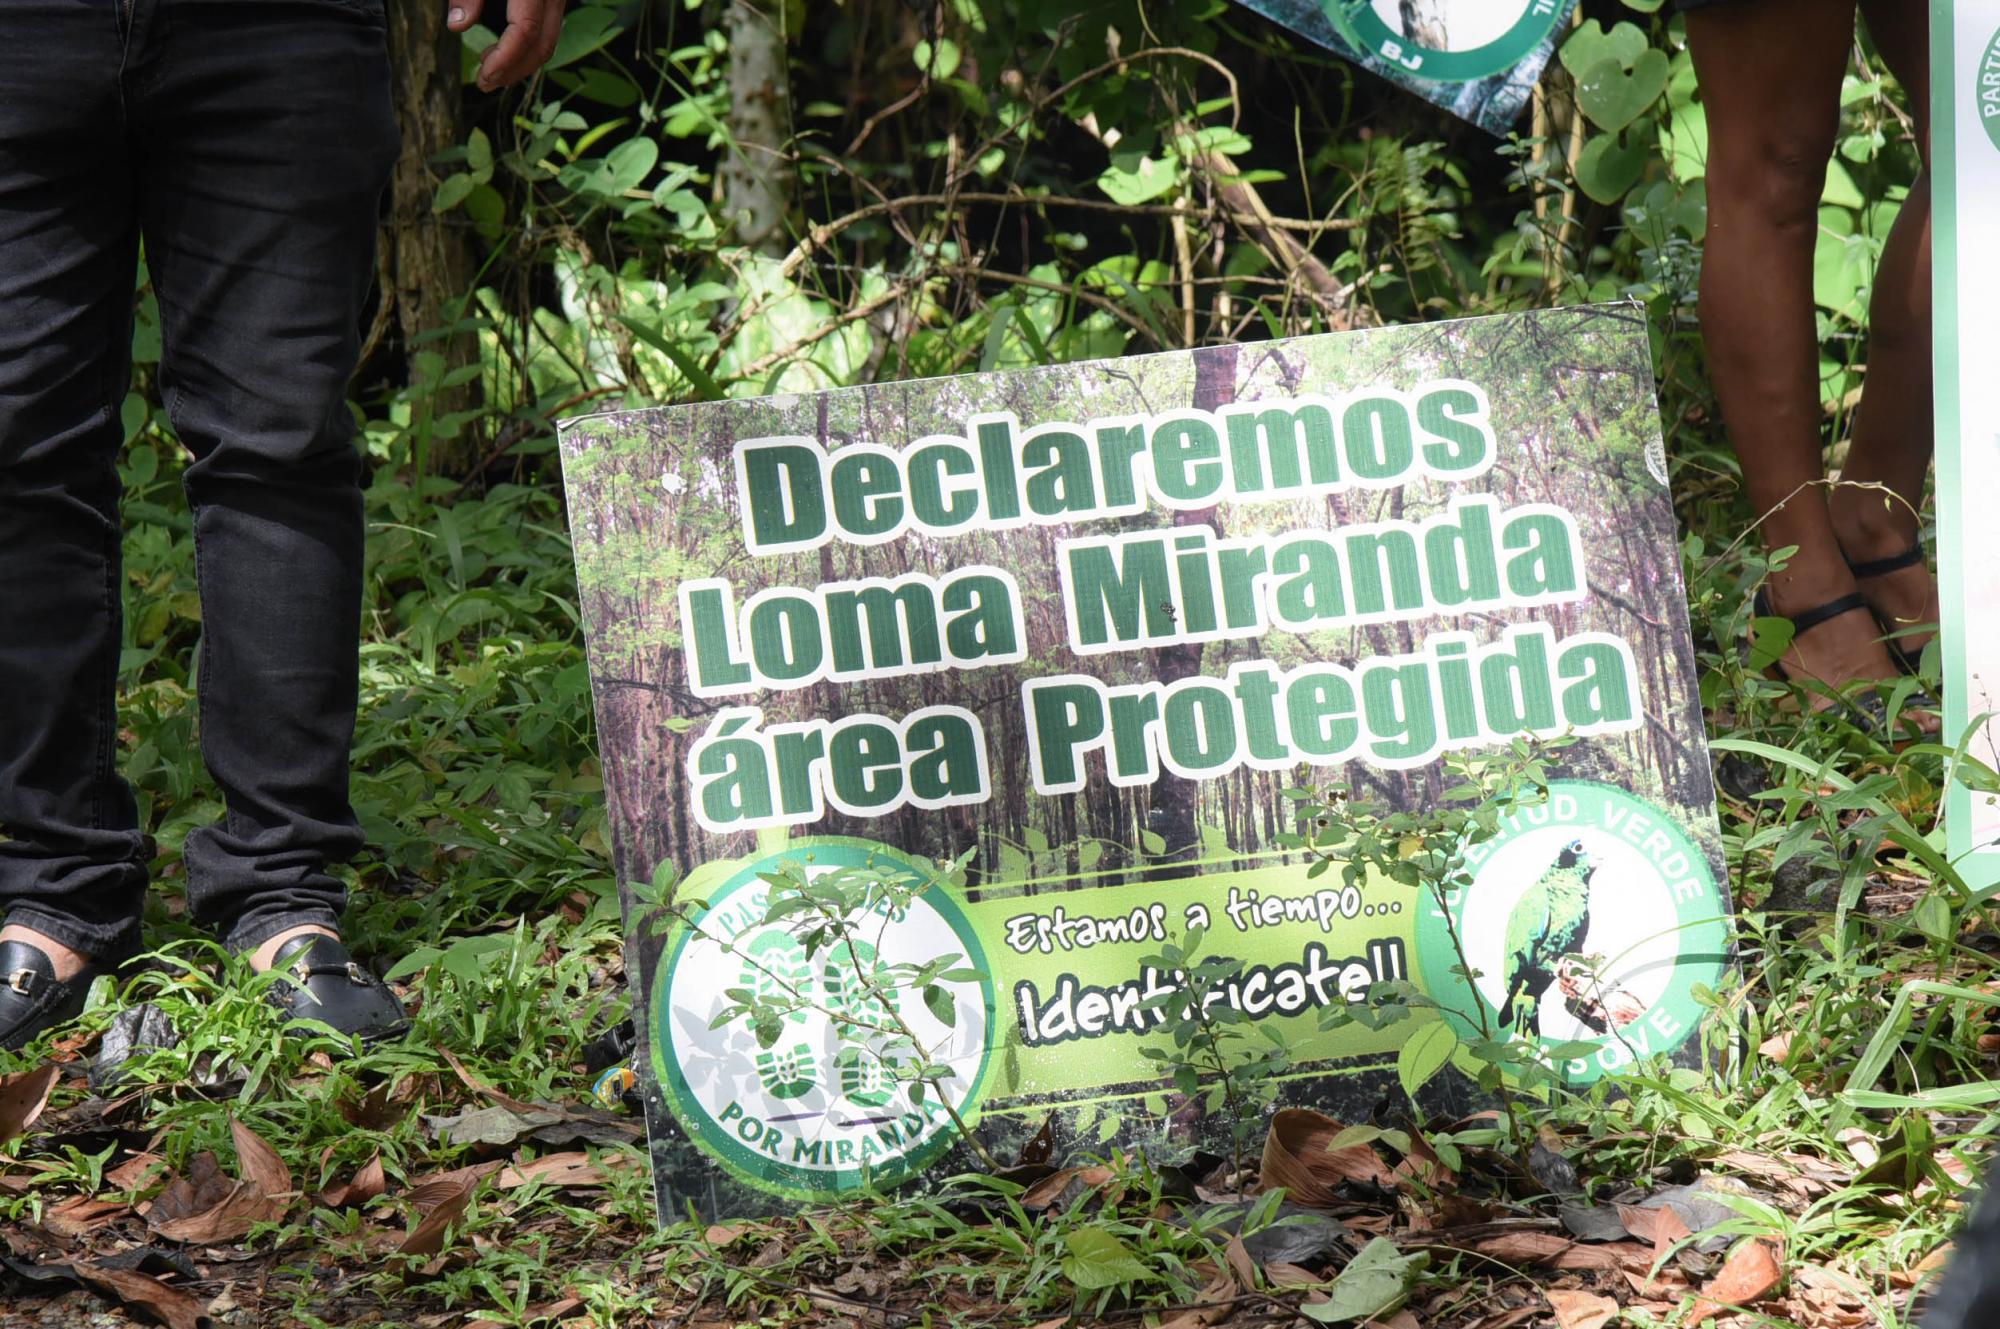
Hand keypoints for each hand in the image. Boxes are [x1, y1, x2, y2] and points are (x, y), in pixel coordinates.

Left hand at [447, 0, 567, 91]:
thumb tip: (456, 26)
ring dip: (521, 63)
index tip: (483, 75)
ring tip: (489, 72)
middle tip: (484, 84)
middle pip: (543, 44)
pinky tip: (500, 51)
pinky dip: (527, 47)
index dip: (505, 58)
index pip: (526, 32)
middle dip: (515, 71)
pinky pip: (547, 30)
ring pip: (549, 41)